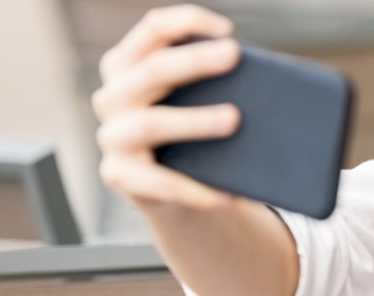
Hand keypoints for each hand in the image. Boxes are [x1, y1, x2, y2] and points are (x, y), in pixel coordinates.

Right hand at [92, 4, 241, 211]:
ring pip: (151, 123)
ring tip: (234, 119)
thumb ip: (213, 84)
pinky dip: (194, 190)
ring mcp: (111, 136)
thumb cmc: (193, 133)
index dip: (188, 21)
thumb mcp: (198, 101)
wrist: (175, 193)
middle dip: (195, 61)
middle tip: (234, 55)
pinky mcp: (118, 176)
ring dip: (194, 120)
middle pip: (152, 70)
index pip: (153, 28)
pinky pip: (158, 183)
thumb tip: (262, 81)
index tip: (228, 30)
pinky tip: (227, 195)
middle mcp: (112, 96)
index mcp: (128, 65)